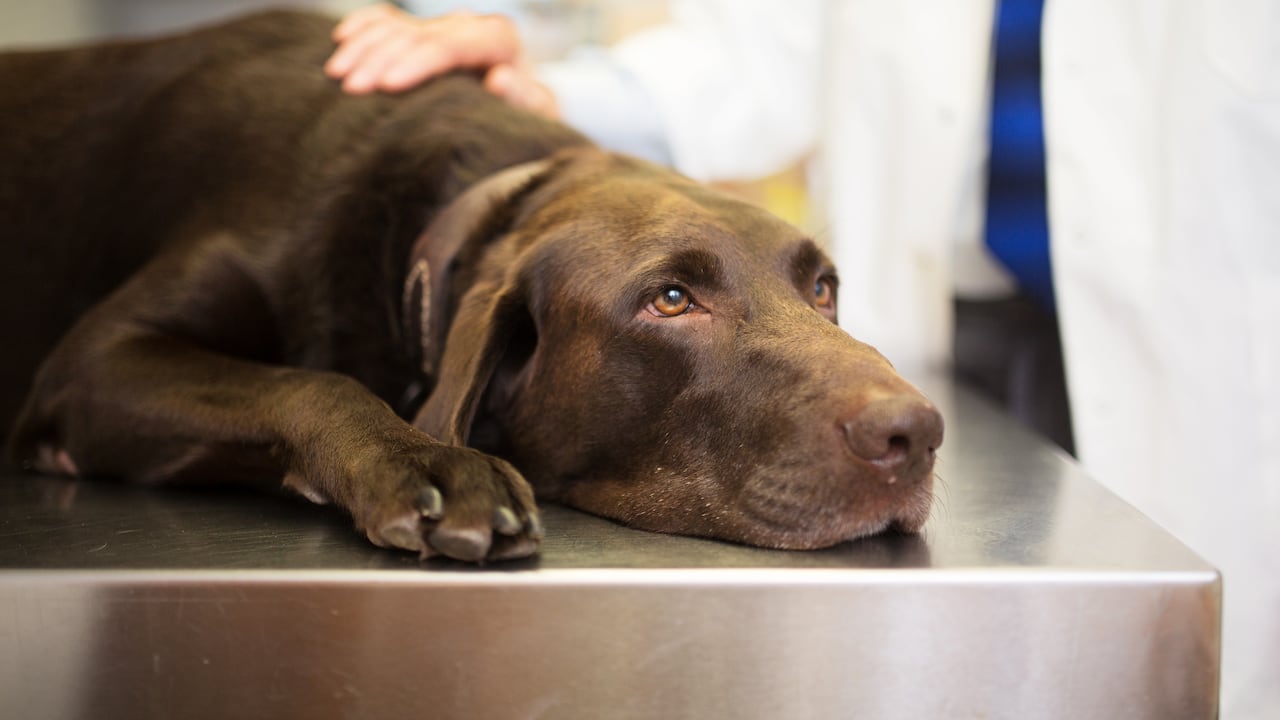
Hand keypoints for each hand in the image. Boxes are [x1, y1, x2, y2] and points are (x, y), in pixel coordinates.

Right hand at [325, 3, 559, 118]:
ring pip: (396, 26)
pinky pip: (387, 21)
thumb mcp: (536, 115)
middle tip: (350, 89)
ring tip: (336, 74)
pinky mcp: (424, 33)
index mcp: (497, 38)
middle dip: (380, 59)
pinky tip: (341, 39)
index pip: (450, 45)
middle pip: (416, 35)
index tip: (388, 86)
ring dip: (364, 47)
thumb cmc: (529, 119)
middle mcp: (468, 25)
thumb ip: (524, 98)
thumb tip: (500, 78)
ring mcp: (442, 27)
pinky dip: (364, 27)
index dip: (417, 63)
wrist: (524, 111)